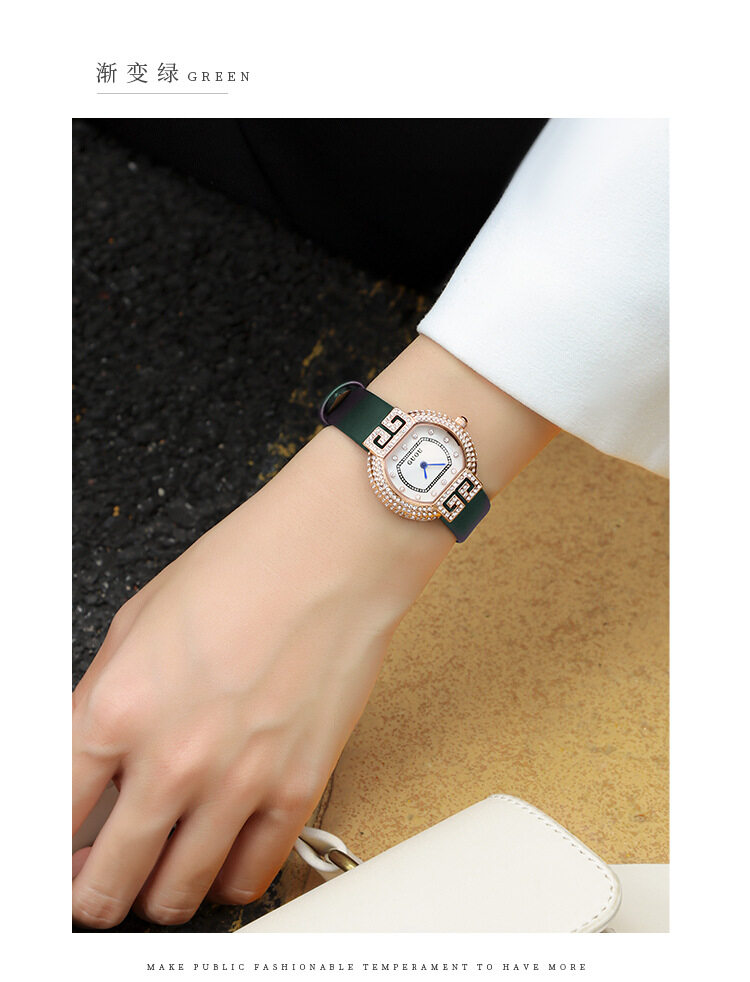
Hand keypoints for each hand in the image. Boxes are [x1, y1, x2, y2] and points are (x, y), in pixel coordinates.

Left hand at [72, 422, 451, 928]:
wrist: (333, 553)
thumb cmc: (243, 569)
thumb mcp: (136, 623)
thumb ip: (98, 703)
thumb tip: (82, 768)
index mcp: (117, 710)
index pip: (54, 823)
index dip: (51, 855)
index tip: (61, 860)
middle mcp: (173, 760)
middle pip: (106, 886)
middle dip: (95, 894)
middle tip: (99, 884)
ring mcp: (239, 782)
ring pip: (177, 896)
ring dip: (160, 893)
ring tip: (161, 872)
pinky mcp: (298, 788)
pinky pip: (251, 876)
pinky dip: (228, 880)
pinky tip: (222, 854)